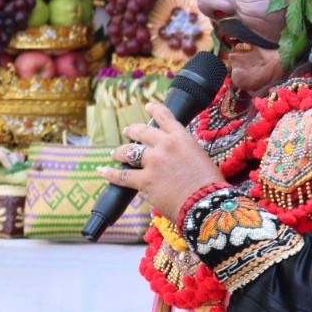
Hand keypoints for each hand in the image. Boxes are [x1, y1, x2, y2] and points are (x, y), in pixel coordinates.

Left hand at [97, 102, 225, 220]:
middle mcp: (165, 145)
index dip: (154, 110)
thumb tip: (177, 157)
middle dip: (132, 131)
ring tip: (114, 153)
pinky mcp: (145, 180)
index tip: (148, 107)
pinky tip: (102, 170)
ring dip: (119, 151)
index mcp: (182, 138)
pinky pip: (121, 175)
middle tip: (127, 132)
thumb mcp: (201, 158)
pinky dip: (110, 173)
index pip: (165, 117)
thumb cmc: (209, 185)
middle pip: (141, 131)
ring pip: (128, 152)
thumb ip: (185, 152)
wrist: (206, 203)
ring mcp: (153, 162)